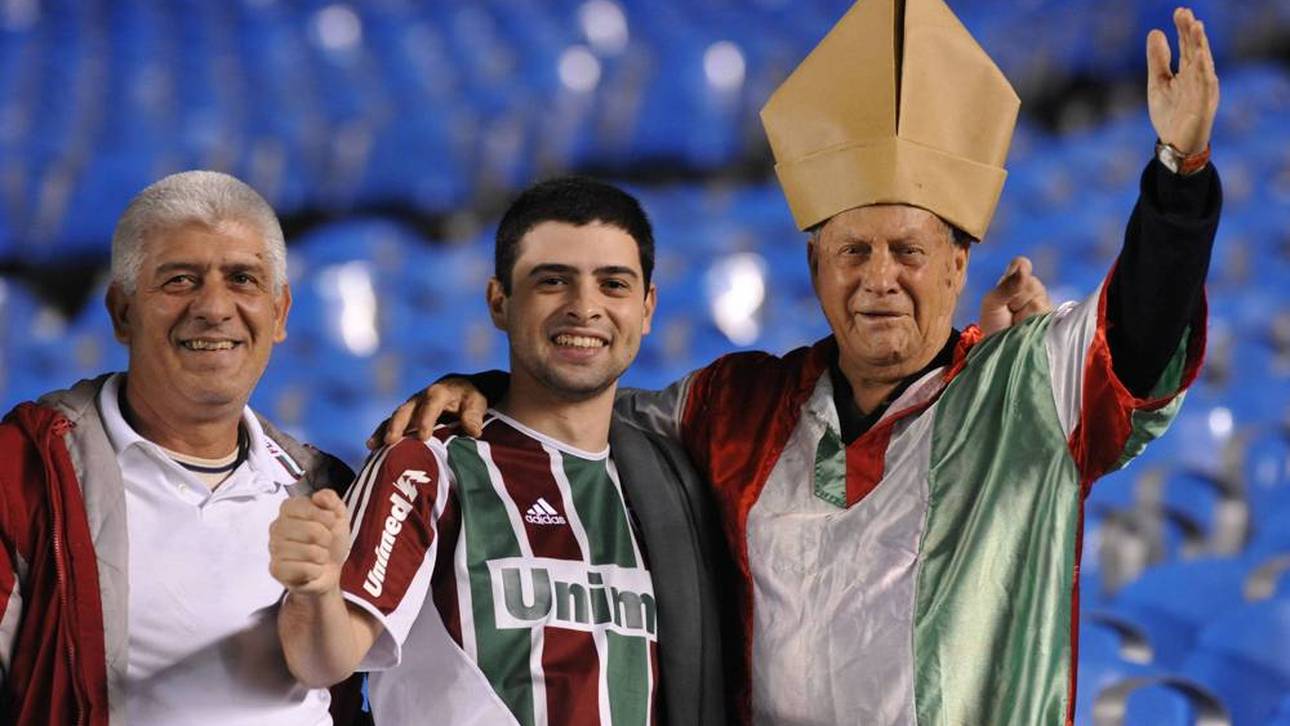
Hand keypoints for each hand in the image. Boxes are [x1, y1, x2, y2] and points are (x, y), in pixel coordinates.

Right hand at [269, 489, 350, 596]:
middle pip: (310, 531)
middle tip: (325, 542)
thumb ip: (331, 499)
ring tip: (319, 556)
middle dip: (327, 539)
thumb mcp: (338, 515)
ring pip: (308, 552)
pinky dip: (315, 570)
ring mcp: (274, 548)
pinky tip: (312, 569)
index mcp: (289, 508)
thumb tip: (319, 496)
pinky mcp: (276, 569)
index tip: (331, 523)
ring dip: (322, 556)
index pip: (305, 507)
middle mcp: (276, 526)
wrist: (330, 569)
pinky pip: (303, 569)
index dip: (325, 517)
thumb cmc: (330, 539)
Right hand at [366, 377, 487, 448]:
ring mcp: (411, 406)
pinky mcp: (406, 414)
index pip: (431, 405)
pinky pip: (391, 423)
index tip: (423, 437)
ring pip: (395, 417)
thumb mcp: (476, 402)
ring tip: (373, 445)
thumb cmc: (470, 397)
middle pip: (406, 410)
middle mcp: (420, 397)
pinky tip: (371, 447)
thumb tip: (473, 431)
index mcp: (439, 392)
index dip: (426, 420)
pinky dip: (381, 433)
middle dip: (398, 425)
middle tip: (391, 441)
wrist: (462, 388)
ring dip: (384, 430)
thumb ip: (474, 415)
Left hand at [979, 256, 1050, 335]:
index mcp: (1017, 279)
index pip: (1022, 264)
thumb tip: (1024, 265)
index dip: (1017, 274)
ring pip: (1038, 302)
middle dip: (1016, 300)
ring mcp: (1045, 302)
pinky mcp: (1053, 318)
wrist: (1000, 348)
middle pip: (1031, 284)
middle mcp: (1034, 287)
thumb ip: (1007, 285)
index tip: (1009, 290)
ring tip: (1017, 322)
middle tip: (1010, 312)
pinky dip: (1031, 323)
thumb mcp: (992, 303)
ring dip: (1023, 314)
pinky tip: (1027, 327)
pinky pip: (1044, 315)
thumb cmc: (994, 322)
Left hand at [1147, 7, 1218, 154]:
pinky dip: (1203, 70)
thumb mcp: (1158, 83)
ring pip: (1203, 64)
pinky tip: (1200, 56)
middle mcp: (1198, 78)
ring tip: (1196, 26)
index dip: (1183, 29)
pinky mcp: (1203, 105)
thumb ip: (1158, 60)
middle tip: (1185, 13)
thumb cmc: (1170, 114)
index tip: (1179, 11)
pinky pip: (1205, 85)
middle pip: (1195, 50)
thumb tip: (1156, 31)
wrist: (1174, 145)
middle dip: (1191, 32)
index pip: (1187, 46)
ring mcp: (1202, 91)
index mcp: (1188, 72)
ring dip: (1200, 45)